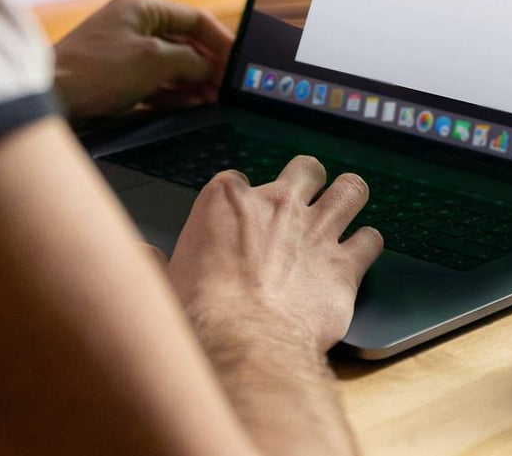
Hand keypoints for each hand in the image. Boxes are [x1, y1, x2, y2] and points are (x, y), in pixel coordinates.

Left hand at [53, 0, 233, 119]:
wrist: (51, 96)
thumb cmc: (96, 70)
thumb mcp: (154, 61)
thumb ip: (189, 61)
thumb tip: (209, 68)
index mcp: (142, 8)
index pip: (194, 19)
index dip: (220, 40)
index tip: (237, 62)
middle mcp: (134, 25)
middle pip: (184, 43)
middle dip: (207, 66)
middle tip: (227, 87)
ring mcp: (125, 51)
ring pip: (171, 65)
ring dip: (193, 82)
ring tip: (213, 100)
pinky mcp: (118, 76)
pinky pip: (154, 82)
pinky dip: (173, 92)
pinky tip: (190, 105)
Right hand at [165, 156, 384, 351]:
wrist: (243, 343)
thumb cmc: (201, 314)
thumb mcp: (163, 280)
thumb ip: (153, 261)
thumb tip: (139, 255)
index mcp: (227, 200)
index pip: (239, 180)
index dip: (243, 200)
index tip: (241, 219)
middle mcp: (277, 205)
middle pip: (305, 169)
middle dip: (308, 181)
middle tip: (305, 199)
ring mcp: (316, 230)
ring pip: (350, 190)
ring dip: (350, 197)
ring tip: (347, 206)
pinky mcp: (345, 265)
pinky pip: (371, 239)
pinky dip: (367, 245)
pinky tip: (360, 252)